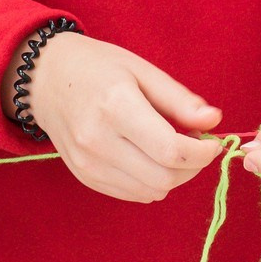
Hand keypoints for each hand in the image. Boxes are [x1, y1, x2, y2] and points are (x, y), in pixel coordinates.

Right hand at [24, 32, 222, 202]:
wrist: (45, 79)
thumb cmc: (97, 67)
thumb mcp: (142, 70)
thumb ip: (179, 100)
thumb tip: (215, 121)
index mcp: (115, 107)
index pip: (171, 150)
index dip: (202, 153)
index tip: (211, 142)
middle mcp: (97, 140)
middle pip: (164, 177)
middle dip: (193, 167)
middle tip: (196, 145)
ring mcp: (87, 163)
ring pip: (151, 192)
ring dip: (174, 177)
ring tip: (172, 150)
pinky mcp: (84, 176)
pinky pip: (133, 194)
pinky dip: (152, 182)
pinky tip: (150, 158)